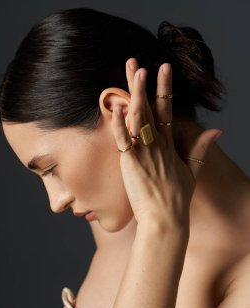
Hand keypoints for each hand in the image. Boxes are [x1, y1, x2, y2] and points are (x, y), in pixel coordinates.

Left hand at [111, 58, 221, 227]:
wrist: (166, 219)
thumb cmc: (177, 198)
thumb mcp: (192, 172)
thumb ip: (200, 149)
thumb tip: (215, 130)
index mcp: (170, 145)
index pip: (167, 110)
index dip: (164, 88)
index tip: (163, 69)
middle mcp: (158, 144)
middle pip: (150, 108)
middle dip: (143, 84)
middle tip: (137, 64)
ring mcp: (145, 153)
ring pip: (138, 119)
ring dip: (134, 94)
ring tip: (131, 73)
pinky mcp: (132, 164)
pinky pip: (124, 140)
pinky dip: (119, 125)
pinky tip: (116, 108)